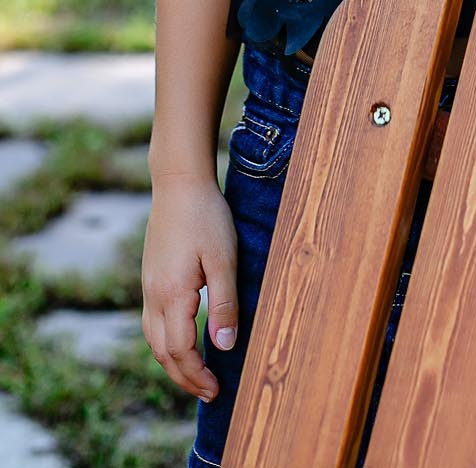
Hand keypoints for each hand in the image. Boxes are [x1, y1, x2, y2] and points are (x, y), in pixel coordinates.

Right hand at [141, 178, 237, 400]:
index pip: (180, 351)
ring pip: (154, 340)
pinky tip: (181, 341)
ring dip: (173, 363)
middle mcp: (153, 296)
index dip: (198, 375)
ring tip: (196, 375)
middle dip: (184, 377)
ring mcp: (148, 287)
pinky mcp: (150, 277)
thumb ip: (225, 304)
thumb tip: (224, 347)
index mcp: (172, 295)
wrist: (179, 183)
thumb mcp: (224, 259)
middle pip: (163, 352)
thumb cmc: (206, 217)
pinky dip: (166, 342)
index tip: (216, 390)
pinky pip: (152, 323)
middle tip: (209, 393)